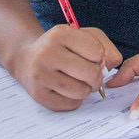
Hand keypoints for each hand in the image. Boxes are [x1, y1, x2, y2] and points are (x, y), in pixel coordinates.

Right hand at [7, 24, 122, 110]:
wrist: (26, 58)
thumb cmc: (61, 47)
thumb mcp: (83, 36)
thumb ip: (105, 47)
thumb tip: (112, 64)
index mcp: (60, 34)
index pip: (97, 52)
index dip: (99, 58)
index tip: (90, 57)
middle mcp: (47, 53)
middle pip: (91, 73)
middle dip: (96, 77)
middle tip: (89, 75)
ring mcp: (40, 75)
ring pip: (82, 92)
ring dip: (85, 89)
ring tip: (76, 81)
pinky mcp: (38, 94)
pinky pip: (71, 104)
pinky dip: (74, 100)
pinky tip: (66, 89)